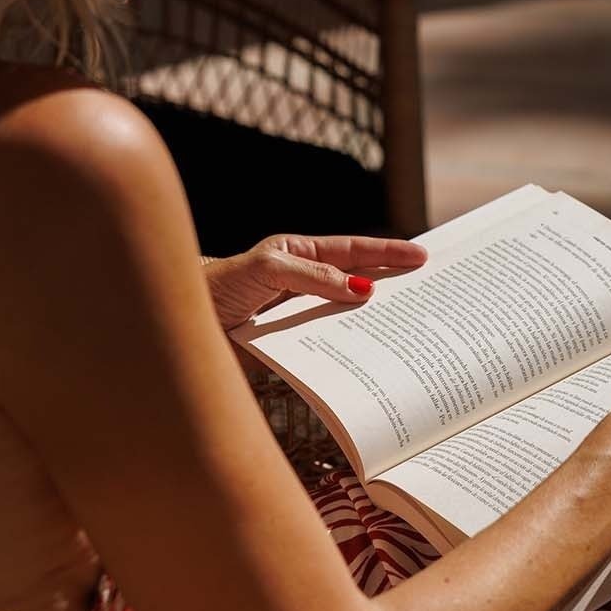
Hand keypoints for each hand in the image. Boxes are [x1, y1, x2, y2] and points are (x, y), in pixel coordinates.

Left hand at [202, 233, 427, 330]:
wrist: (181, 329)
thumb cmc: (217, 287)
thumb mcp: (267, 270)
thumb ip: (314, 277)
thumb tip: (361, 291)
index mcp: (299, 255)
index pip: (352, 251)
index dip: (387, 252)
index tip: (421, 255)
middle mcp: (303, 284)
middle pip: (357, 282)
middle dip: (391, 283)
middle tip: (429, 287)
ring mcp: (298, 317)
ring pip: (346, 318)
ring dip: (373, 323)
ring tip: (409, 326)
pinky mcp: (290, 349)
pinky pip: (328, 348)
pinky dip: (349, 352)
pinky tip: (369, 359)